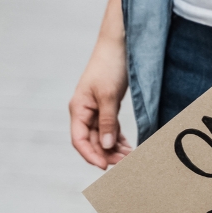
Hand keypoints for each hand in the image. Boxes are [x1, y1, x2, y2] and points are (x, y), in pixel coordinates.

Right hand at [69, 33, 131, 168]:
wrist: (118, 45)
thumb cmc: (109, 66)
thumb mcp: (109, 95)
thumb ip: (107, 121)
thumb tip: (107, 146)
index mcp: (79, 109)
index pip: (79, 140)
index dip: (91, 155)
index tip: (105, 167)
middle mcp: (85, 112)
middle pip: (93, 142)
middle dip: (108, 155)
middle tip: (127, 165)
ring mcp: (96, 111)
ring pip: (103, 138)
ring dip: (115, 149)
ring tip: (131, 159)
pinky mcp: (107, 108)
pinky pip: (111, 130)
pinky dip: (119, 140)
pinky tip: (129, 148)